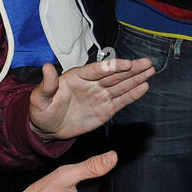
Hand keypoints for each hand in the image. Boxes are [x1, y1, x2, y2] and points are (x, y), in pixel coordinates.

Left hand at [27, 58, 152, 140]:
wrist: (48, 129)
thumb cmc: (42, 110)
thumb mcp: (40, 98)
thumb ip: (47, 84)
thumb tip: (46, 67)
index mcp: (77, 77)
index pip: (98, 69)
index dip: (113, 66)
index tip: (127, 63)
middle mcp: (91, 84)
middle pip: (114, 75)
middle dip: (131, 69)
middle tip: (147, 62)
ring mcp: (100, 96)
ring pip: (121, 85)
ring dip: (136, 78)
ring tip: (150, 70)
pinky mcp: (105, 109)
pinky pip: (121, 101)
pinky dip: (133, 94)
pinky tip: (144, 86)